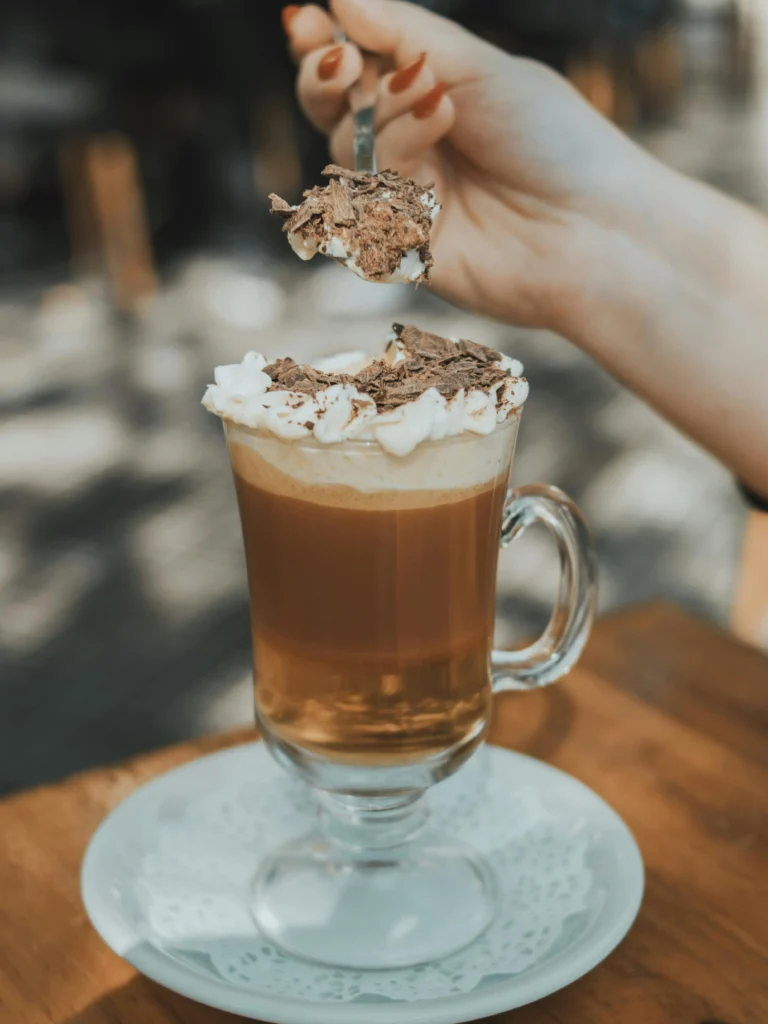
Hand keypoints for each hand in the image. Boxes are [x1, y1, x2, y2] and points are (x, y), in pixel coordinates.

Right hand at [283, 0, 662, 328]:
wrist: (591, 229)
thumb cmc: (554, 142)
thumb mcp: (481, 69)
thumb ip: (407, 34)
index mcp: (428, 98)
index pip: (355, 70)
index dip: (321, 47)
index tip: (306, 21)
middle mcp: (411, 148)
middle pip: (332, 114)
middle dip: (323, 82)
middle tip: (342, 64)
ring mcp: (406, 199)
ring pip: (348, 154)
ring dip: (386, 122)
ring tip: (440, 108)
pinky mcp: (404, 249)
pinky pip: (365, 208)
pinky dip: (392, 174)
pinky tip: (433, 166)